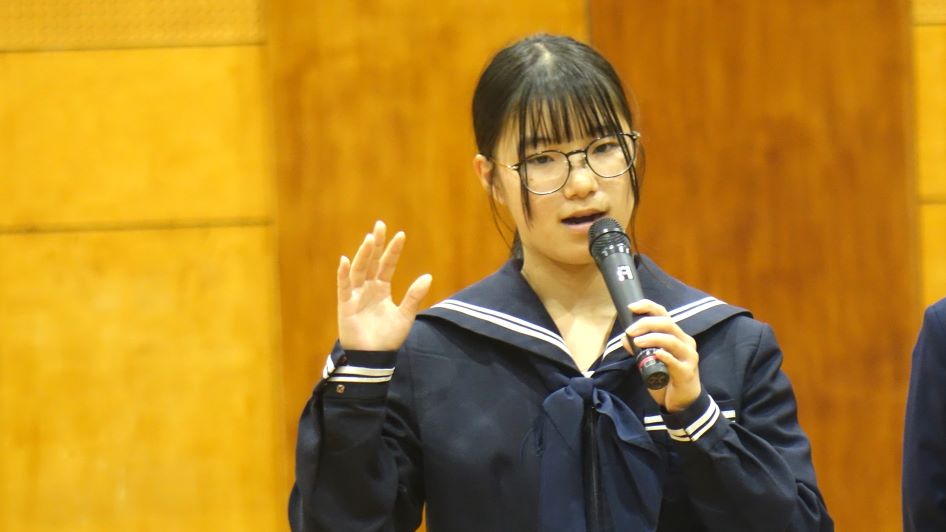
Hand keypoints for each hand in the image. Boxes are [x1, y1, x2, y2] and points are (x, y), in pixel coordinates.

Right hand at [337, 221, 431, 351]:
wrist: (374, 358)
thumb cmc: (388, 339)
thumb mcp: (406, 316)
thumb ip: (414, 296)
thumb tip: (428, 276)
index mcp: (382, 289)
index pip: (387, 265)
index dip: (393, 250)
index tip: (401, 234)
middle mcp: (368, 288)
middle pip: (371, 261)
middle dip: (376, 244)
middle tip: (380, 224)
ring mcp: (355, 295)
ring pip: (359, 270)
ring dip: (364, 254)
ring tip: (370, 238)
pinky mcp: (345, 305)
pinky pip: (343, 286)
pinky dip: (344, 274)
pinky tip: (345, 260)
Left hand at [621, 299, 701, 412]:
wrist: (683, 401)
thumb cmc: (667, 377)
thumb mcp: (650, 361)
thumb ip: (639, 349)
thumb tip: (624, 338)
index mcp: (676, 335)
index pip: (664, 314)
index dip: (648, 307)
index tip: (631, 307)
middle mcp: (685, 342)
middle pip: (667, 324)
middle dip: (646, 323)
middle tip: (630, 330)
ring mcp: (688, 356)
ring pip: (671, 340)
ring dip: (652, 338)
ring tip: (637, 341)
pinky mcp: (687, 372)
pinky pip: (675, 361)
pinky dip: (664, 355)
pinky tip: (655, 354)